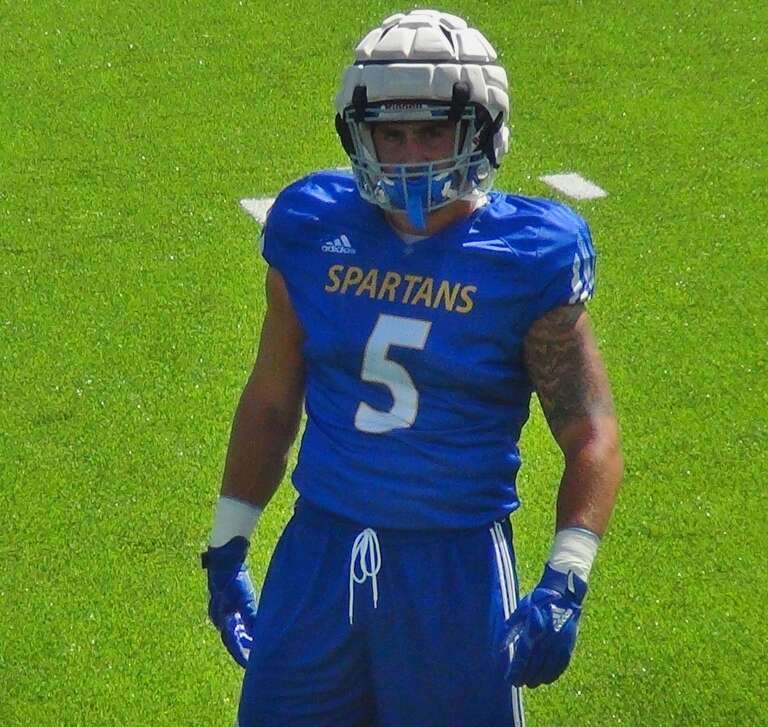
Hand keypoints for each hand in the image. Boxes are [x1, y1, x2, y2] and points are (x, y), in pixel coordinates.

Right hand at [201, 536, 258, 667]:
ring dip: (244, 634)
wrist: (225, 560)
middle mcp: (220, 616)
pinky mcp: (226, 600)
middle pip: (232, 637)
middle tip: (255, 655)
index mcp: (222, 619)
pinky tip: (251, 622)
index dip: (242, 655)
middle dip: (243, 646)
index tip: (251, 666)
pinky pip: (235, 617)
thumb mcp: (244, 601)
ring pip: (234, 627)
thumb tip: (258, 636)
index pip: (232, 644)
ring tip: (256, 640)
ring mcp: (222, 608)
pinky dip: (243, 623)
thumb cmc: (234, 581)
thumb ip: (251, 618)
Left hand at [503, 564, 587, 686]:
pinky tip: (547, 679)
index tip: (511, 679)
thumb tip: (500, 647)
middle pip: (536, 664)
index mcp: (534, 628)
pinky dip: (554, 674)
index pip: (524, 655)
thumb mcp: (521, 610)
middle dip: (527, 676)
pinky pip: (562, 664)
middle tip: (519, 684)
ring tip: (531, 683)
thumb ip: (511, 628)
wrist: (563, 594)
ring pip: (549, 667)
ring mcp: (560, 642)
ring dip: (539, 678)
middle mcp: (547, 637)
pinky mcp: (570, 643)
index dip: (517, 669)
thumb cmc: (537, 601)